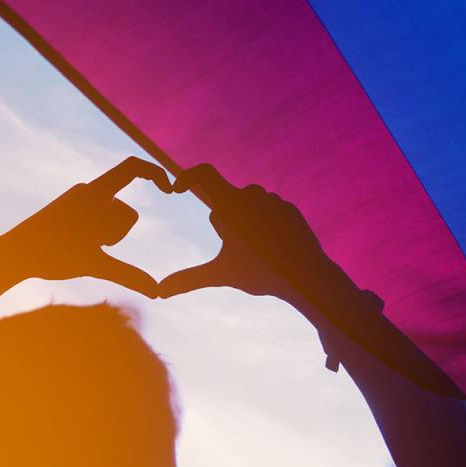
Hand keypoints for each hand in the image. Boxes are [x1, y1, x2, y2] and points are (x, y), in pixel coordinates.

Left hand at [0, 157, 171, 295]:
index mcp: (95, 194)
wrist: (13, 254)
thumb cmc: (51, 256)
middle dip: (119, 233)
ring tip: (82, 248)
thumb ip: (129, 276)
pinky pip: (99, 219)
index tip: (169, 191)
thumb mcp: (94, 266)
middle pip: (125, 211)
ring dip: (107, 236)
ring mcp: (78, 200)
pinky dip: (98, 234)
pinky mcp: (70, 209)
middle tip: (93, 248)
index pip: (132, 168)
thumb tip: (157, 292)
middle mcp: (87, 191)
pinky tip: (80, 247)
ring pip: (112, 218)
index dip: (155, 172)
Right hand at [157, 164, 341, 306]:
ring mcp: (273, 200)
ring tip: (255, 249)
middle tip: (235, 247)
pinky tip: (272, 246)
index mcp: (232, 204)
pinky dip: (264, 225)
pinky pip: (268, 211)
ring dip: (244, 221)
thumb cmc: (261, 274)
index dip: (187, 177)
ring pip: (248, 205)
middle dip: (224, 221)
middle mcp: (252, 195)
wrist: (306, 275)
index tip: (178, 189)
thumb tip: (159, 293)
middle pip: (225, 200)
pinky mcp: (289, 208)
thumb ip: (188, 279)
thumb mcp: (221, 275)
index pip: (204, 173)